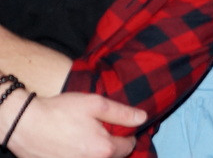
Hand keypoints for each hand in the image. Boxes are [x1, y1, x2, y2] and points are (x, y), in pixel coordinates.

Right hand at [7, 92, 145, 157]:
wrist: (24, 124)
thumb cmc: (60, 112)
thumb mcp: (95, 104)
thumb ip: (122, 112)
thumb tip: (143, 118)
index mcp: (104, 149)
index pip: (129, 145)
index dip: (127, 133)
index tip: (118, 124)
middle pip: (113, 156)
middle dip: (112, 143)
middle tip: (100, 128)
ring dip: (96, 151)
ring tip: (85, 135)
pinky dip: (81, 155)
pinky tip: (72, 143)